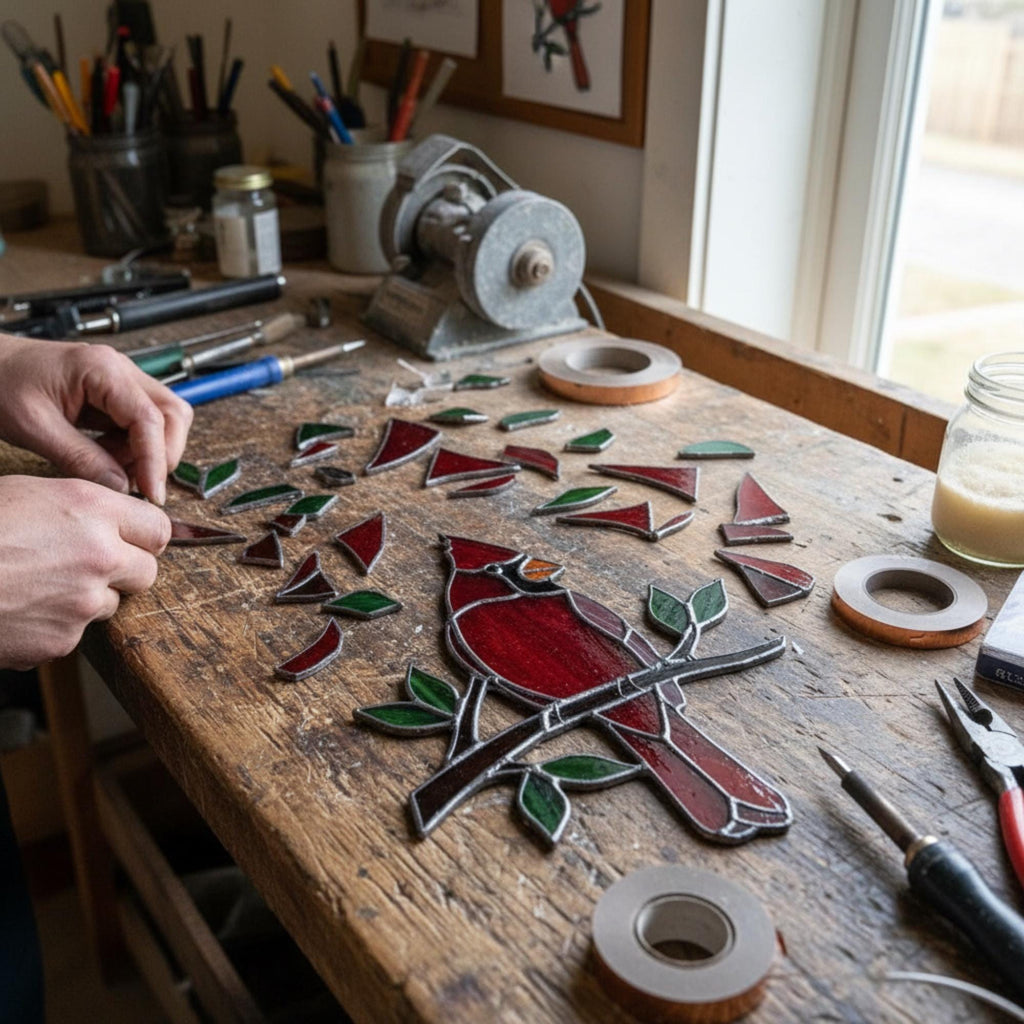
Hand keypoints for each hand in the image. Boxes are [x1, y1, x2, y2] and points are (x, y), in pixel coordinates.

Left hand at [0, 335, 192, 503]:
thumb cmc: (0, 381)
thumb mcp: (34, 427)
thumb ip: (81, 458)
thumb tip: (120, 486)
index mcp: (102, 369)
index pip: (150, 418)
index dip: (155, 460)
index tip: (152, 492)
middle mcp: (120, 371)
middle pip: (173, 414)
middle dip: (164, 454)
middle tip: (142, 484)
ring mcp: (121, 381)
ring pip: (164, 420)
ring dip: (150, 452)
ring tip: (115, 470)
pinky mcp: (115, 394)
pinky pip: (142, 424)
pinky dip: (134, 448)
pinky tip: (107, 458)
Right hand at [0, 476, 171, 669]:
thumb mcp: (26, 493)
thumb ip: (81, 507)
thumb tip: (111, 519)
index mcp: (93, 510)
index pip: (158, 528)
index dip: (145, 536)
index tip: (134, 540)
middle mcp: (100, 555)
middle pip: (147, 572)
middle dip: (124, 571)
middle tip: (87, 566)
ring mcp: (84, 602)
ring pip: (109, 604)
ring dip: (86, 598)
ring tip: (37, 584)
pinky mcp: (64, 640)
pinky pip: (73, 632)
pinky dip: (54, 625)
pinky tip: (20, 609)